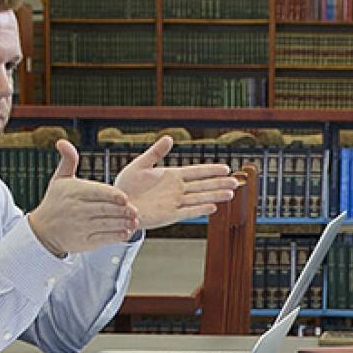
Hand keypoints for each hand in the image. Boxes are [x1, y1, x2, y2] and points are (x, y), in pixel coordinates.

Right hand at [26, 139, 140, 255]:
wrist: (43, 230)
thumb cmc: (56, 201)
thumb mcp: (59, 179)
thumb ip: (68, 161)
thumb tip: (62, 141)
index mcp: (73, 192)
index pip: (96, 192)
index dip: (111, 195)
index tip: (124, 197)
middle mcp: (76, 209)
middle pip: (103, 209)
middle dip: (121, 210)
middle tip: (135, 210)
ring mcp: (80, 227)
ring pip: (105, 224)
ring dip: (122, 223)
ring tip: (134, 221)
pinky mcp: (83, 242)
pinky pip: (102, 238)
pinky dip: (115, 236)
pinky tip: (126, 232)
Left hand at [112, 136, 240, 229]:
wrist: (116, 205)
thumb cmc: (126, 185)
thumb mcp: (140, 165)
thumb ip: (155, 152)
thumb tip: (169, 138)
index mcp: (171, 176)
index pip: (196, 172)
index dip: (211, 170)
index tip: (226, 168)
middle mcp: (176, 189)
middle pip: (202, 185)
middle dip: (219, 183)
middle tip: (236, 182)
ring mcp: (174, 202)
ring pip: (199, 198)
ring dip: (214, 195)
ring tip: (231, 193)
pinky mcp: (168, 215)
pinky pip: (187, 211)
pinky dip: (199, 209)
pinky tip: (212, 207)